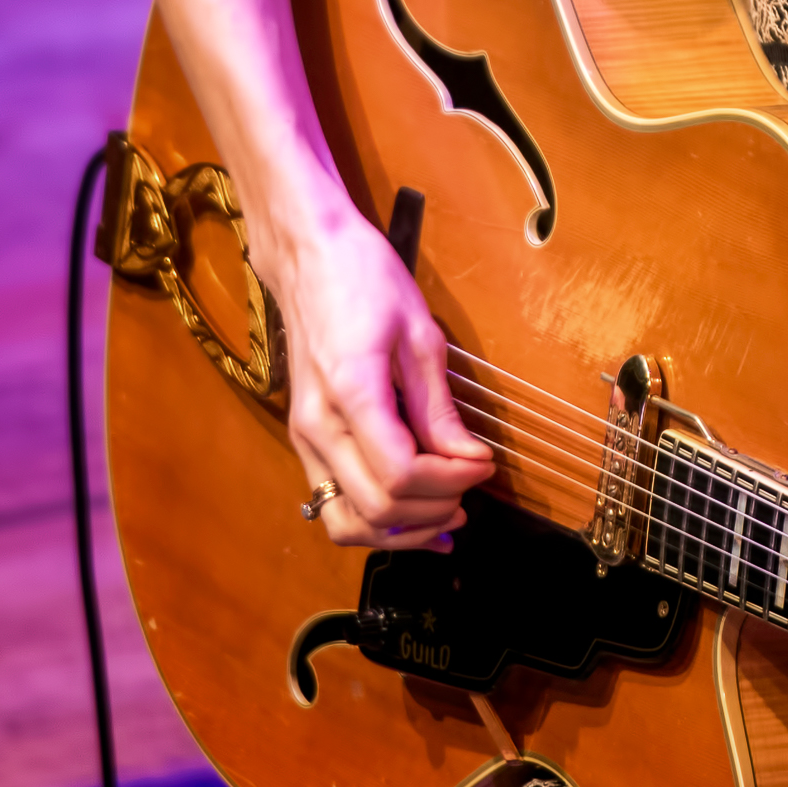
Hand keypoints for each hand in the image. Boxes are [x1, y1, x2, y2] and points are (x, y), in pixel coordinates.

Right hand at [272, 201, 489, 550]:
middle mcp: (317, 425)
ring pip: (345, 520)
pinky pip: (332, 501)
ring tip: (445, 517)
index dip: (452, 482)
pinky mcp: (303, 438)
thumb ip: (440, 407)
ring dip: (399, 531)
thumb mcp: (419, 334)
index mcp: (350, 393)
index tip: (484, 465)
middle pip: (376, 507)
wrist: (309, 255)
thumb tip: (470, 458)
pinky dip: (373, 520)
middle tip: (471, 493)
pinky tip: (413, 515)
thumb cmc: (364, 279)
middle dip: (433, 511)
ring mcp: (303, 436)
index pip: (402, 474)